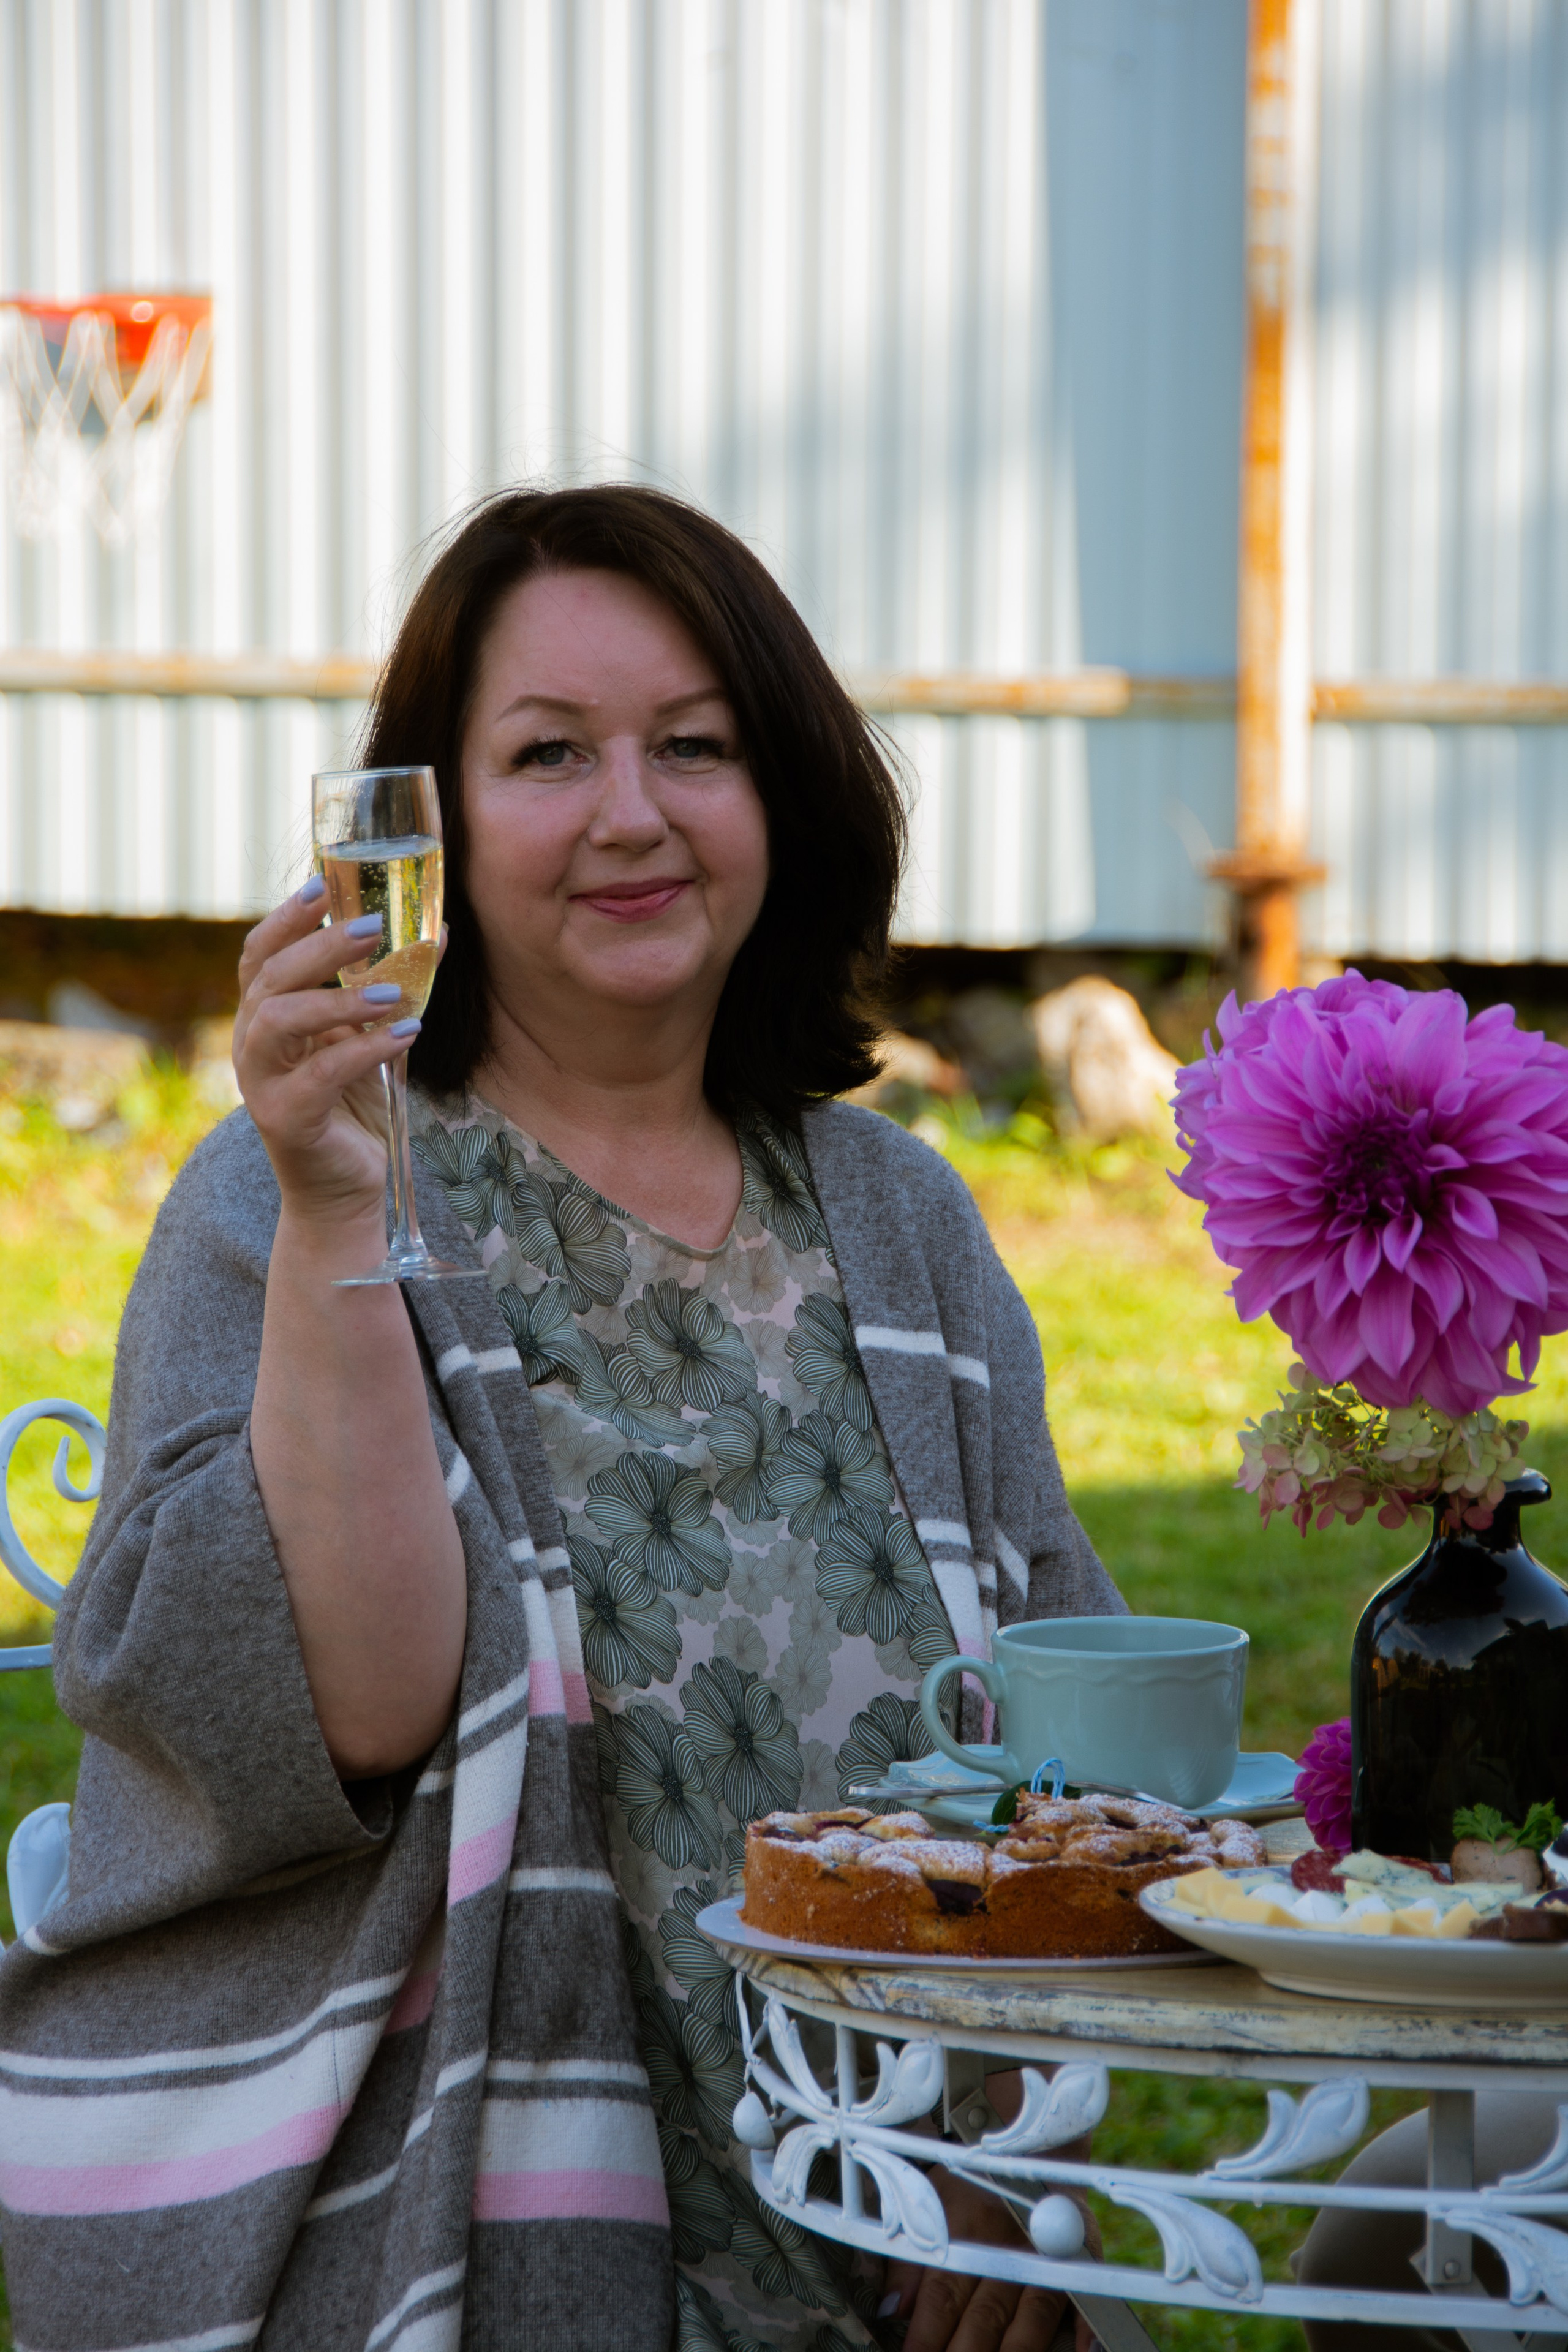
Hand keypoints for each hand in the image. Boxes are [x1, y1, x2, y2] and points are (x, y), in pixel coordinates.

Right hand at [233, 880, 424, 1229]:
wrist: (341, 1189)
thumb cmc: (352, 1105)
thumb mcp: (366, 1037)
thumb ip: (387, 988)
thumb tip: (437, 931)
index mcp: (263, 1016)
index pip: (259, 954)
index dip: (285, 917)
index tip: (322, 885)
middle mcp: (252, 1044)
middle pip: (270, 977)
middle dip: (320, 945)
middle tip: (372, 927)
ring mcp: (262, 1083)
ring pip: (281, 1020)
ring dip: (339, 999)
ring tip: (394, 992)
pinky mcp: (285, 1120)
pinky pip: (320, 1075)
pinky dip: (366, 1050)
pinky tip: (405, 1035)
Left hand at [882, 2165, 1099, 2351]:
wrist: (1029, 2146)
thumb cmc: (971, 2181)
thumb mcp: (929, 2203)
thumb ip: (910, 2261)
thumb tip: (892, 2311)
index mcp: (967, 2233)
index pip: (943, 2299)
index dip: (926, 2340)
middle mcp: (1008, 2248)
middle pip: (985, 2318)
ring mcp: (1048, 2256)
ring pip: (1031, 2320)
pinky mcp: (1081, 2258)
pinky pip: (1084, 2301)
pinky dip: (1084, 2330)